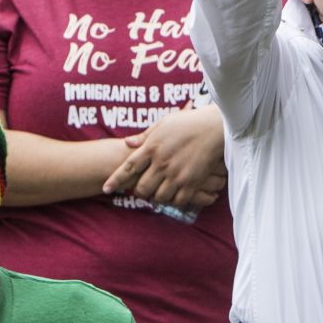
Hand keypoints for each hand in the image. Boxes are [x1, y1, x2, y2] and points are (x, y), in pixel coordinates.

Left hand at [105, 109, 228, 208]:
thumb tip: (126, 143)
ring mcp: (177, 174)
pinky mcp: (192, 182)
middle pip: (141, 187)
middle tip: (141, 190)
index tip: (106, 189)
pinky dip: (174, 200)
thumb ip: (144, 136)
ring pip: (158, 196)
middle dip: (138, 191)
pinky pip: (177, 200)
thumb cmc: (189, 122)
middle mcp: (162, 163)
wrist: (216, 127)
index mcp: (152, 147)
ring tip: (159, 191)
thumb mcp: (164, 124)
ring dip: (157, 196)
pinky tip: (175, 194)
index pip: (128, 167)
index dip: (115, 180)